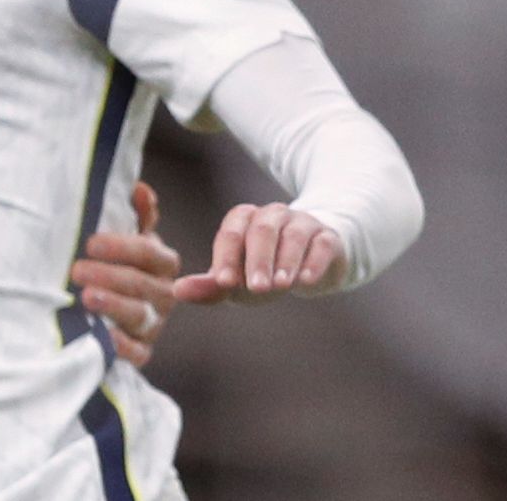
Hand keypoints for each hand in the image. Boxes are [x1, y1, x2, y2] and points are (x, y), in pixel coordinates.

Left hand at [69, 181, 177, 366]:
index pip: (148, 253)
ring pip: (138, 316)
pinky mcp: (142, 349)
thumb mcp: (127, 236)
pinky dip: (122, 346)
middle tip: (77, 269)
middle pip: (142, 284)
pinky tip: (104, 336)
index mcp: (161, 263)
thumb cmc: (114, 261)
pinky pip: (138, 352)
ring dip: (112, 306)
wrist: (107, 304)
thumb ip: (137, 216)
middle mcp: (163, 293)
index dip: (121, 247)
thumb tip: (140, 189)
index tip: (90, 243)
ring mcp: (153, 323)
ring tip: (85, 298)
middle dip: (109, 276)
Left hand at [174, 201, 345, 304]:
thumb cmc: (265, 271)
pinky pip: (323, 243)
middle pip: (261, 231)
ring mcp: (302, 222)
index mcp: (243, 219)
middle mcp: (272, 215)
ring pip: (293, 235)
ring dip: (286, 261)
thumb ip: (211, 286)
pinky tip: (307, 280)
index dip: (227, 258)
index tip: (224, 282)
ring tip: (282, 286)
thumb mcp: (238, 281)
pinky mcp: (329, 237)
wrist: (313, 265)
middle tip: (256, 287)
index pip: (230, 234)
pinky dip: (314, 261)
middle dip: (257, 260)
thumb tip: (177, 291)